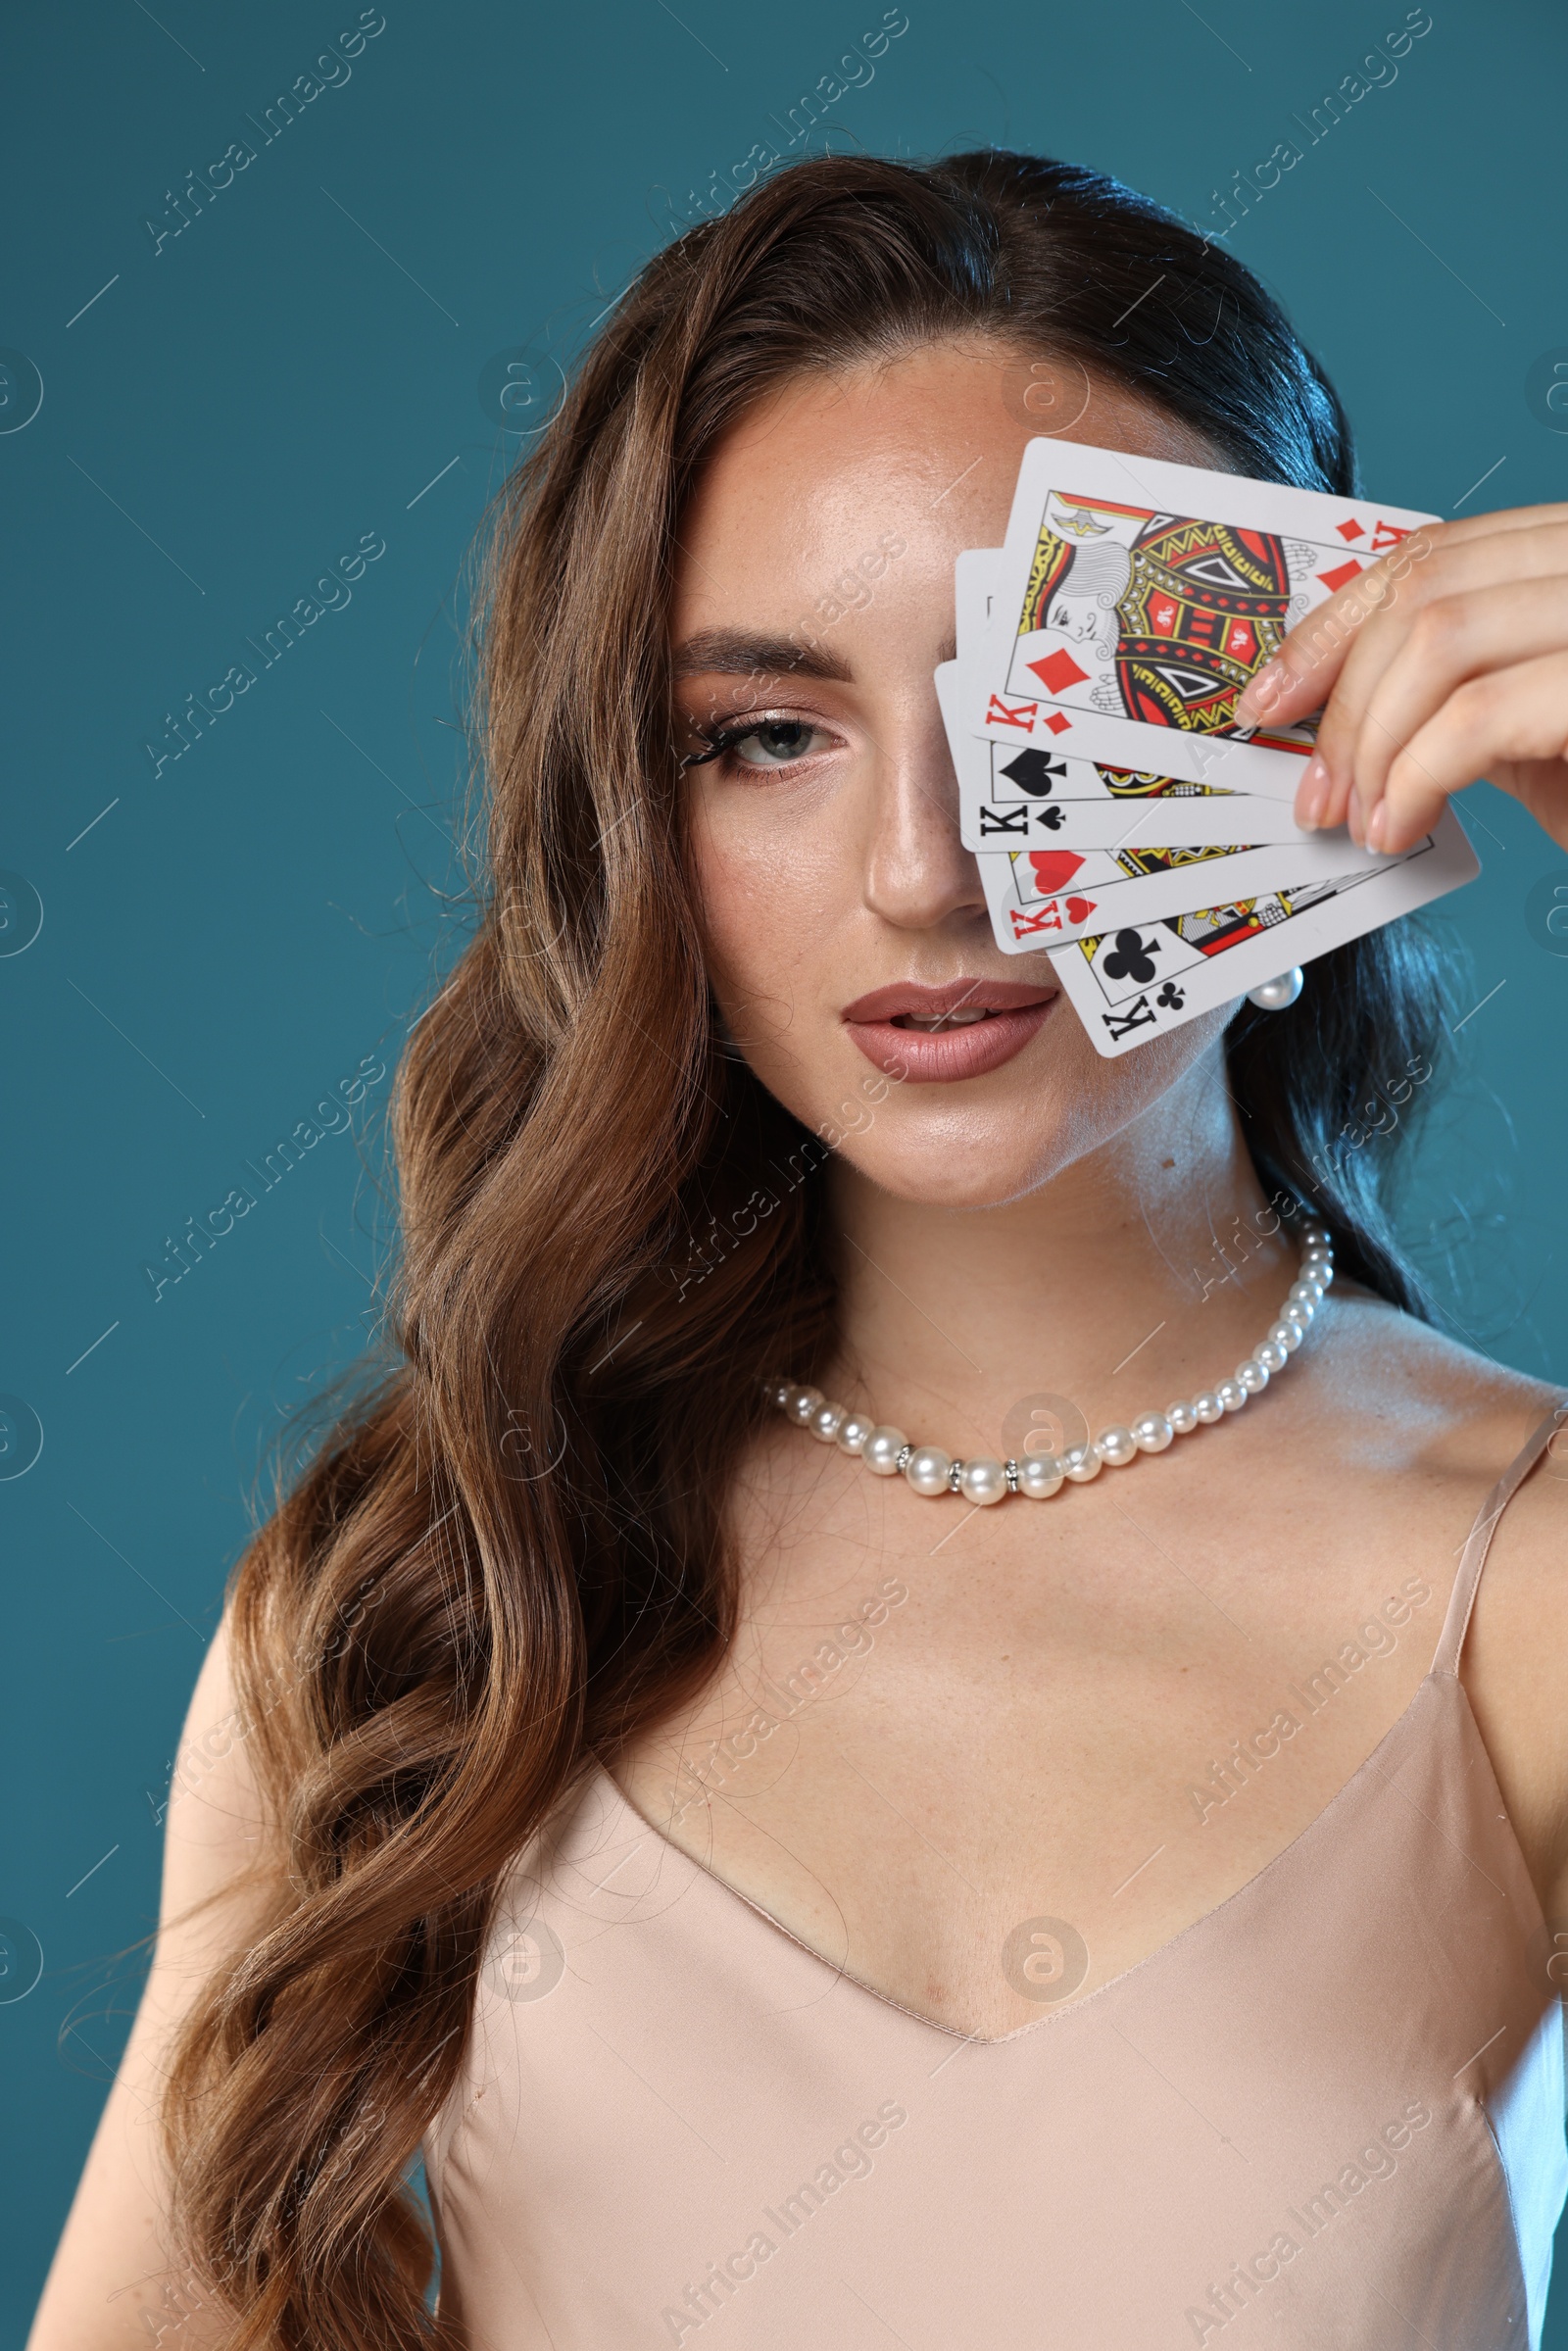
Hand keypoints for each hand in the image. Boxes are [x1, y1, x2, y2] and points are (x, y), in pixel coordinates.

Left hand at [1233, 503, 1567, 853]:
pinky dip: (1417, 778)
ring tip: (1366, 821)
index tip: (1272, 699)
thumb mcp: (1550, 732)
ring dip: (1374, 744)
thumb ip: (1472, 694)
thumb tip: (1353, 712)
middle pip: (1425, 592)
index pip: (1434, 554)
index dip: (1333, 626)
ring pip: (1440, 642)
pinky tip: (1404, 826)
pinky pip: (1481, 715)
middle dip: (1344, 700)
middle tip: (1318, 791)